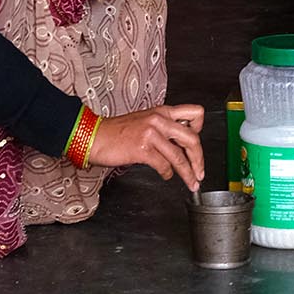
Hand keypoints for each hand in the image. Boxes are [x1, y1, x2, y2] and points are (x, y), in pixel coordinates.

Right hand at [88, 104, 205, 188]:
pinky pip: (164, 165)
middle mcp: (159, 120)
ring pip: (180, 156)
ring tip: (191, 182)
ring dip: (188, 173)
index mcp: (162, 112)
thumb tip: (179, 143)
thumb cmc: (116, 131)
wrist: (93, 136)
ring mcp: (151, 133)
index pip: (195, 113)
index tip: (197, 144)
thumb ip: (164, 127)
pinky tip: (165, 175)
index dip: (200, 129)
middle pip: (193, 138)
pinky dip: (167, 173)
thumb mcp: (145, 120)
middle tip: (200, 171)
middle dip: (199, 159)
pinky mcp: (142, 148)